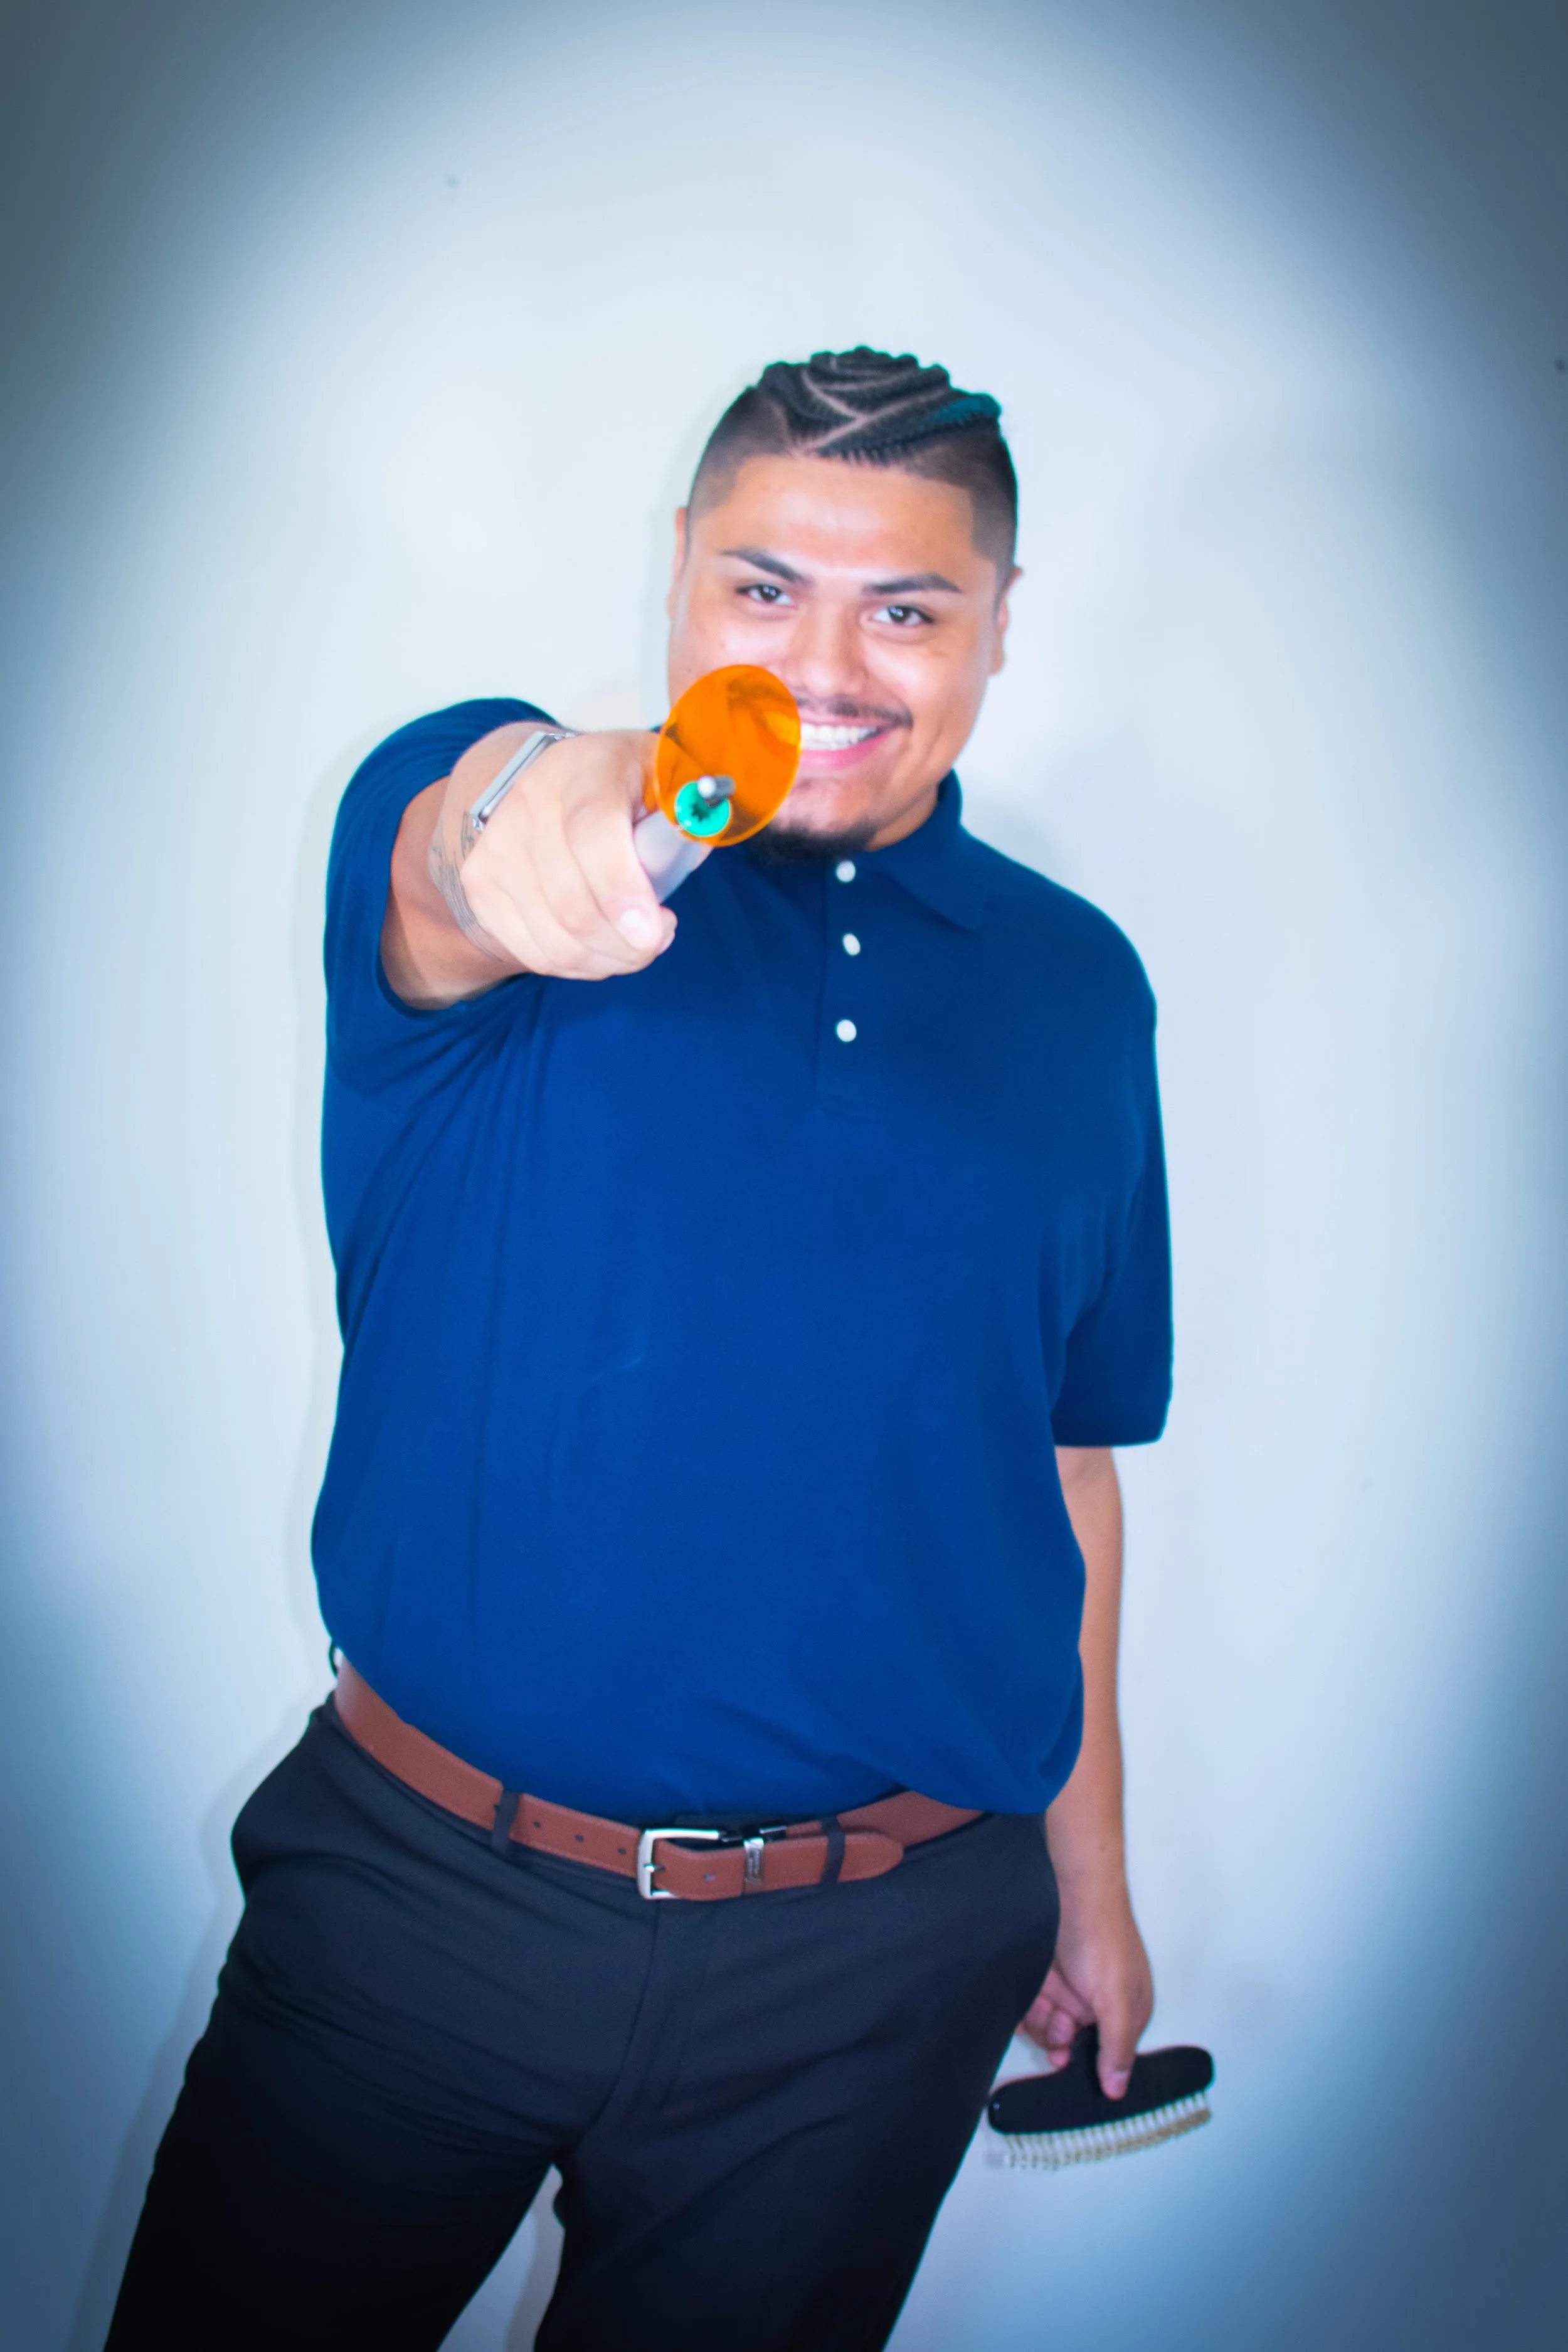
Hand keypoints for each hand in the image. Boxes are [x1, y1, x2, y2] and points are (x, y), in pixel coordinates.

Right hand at [433, 725, 678, 979]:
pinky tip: (601, 945)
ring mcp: (496, 846)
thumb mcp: (668, 780)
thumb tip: (699, 839)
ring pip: (555, 940)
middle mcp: (529, 801)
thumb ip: (692, 810)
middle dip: (627, 943)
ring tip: (634, 941)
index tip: (653, 932)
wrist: (557, 780)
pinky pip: (534, 952)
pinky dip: (577, 964)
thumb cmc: (628, 787)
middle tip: (658, 936)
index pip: (593, 834)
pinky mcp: (480, 885)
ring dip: (607, 959)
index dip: (622, 890)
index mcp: (585, 767)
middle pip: (573, 903)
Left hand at [1021, 1889, 1152, 2099]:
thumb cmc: (1103, 1941)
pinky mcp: (1044, 1977)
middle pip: (1072, 2044)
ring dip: (1040, 2023)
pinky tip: (1022, 2002)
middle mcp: (1097, 2003)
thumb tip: (1118, 2091)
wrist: (1071, 1888)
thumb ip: (1117, 2046)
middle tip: (1057, 2020)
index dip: (1087, 2061)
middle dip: (1058, 2039)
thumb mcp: (1117, 1999)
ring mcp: (1070, 1990)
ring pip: (1047, 2029)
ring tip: (1041, 2002)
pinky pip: (1028, 2008)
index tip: (1067, 2056)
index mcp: (1125, 2011)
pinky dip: (1023, 2010)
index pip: (1109, 2055)